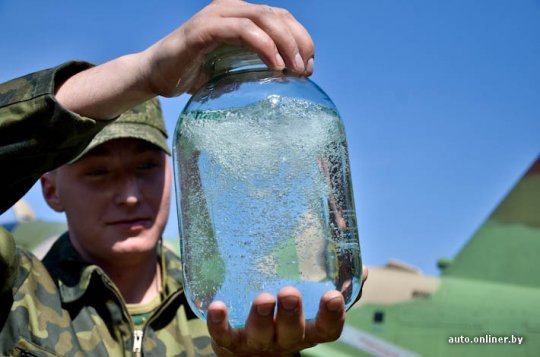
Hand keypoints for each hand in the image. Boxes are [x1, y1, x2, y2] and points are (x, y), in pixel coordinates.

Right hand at [144, 0, 314, 96]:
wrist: (154, 76)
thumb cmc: (193, 74)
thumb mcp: (232, 68)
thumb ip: (255, 65)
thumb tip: (290, 77)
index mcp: (240, 17)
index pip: (281, 17)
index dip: (301, 39)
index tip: (310, 66)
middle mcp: (230, 10)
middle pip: (277, 15)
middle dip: (299, 41)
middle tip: (306, 70)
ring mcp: (217, 17)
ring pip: (263, 18)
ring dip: (286, 43)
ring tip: (295, 70)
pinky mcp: (204, 30)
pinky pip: (242, 30)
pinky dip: (264, 46)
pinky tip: (275, 66)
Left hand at [207, 287, 344, 355]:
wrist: (250, 351)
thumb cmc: (287, 321)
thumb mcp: (313, 306)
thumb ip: (336, 286)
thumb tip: (361, 269)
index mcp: (309, 330)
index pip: (328, 329)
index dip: (332, 316)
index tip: (333, 296)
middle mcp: (285, 339)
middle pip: (291, 332)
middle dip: (291, 314)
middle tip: (289, 293)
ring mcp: (257, 342)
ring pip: (260, 333)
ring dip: (261, 316)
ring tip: (262, 299)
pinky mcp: (230, 341)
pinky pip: (223, 335)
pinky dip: (219, 322)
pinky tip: (217, 305)